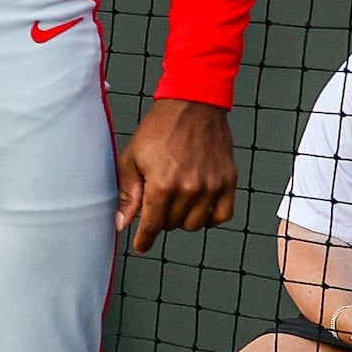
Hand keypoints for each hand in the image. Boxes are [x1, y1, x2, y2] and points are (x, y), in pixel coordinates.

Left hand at [116, 96, 239, 254]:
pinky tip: (199, 207)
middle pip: (172, 225)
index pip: (152, 225)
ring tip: (176, 201)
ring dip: (183, 219)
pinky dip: (210, 217)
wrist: (191, 105)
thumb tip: (123, 222)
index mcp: (162, 185)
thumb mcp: (131, 158)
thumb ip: (128, 193)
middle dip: (160, 219)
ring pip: (195, 225)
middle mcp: (189, 189)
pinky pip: (222, 215)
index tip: (141, 246)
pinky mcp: (228, 181)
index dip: (144, 239)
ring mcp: (212, 186)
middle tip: (156, 202)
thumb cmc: (159, 129)